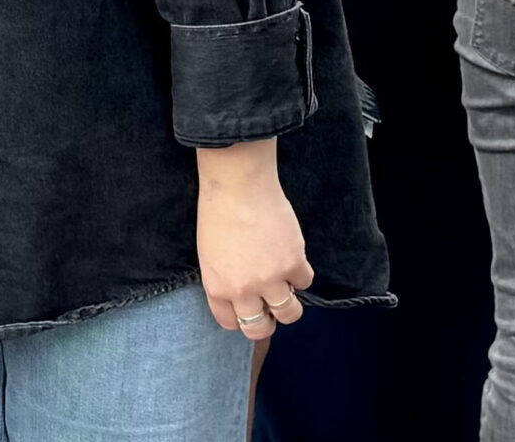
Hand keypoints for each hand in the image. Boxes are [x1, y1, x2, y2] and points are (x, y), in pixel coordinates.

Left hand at [196, 139, 312, 342]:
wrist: (237, 185)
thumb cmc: (217, 213)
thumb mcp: (208, 254)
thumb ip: (224, 280)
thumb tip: (242, 297)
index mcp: (217, 287)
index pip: (229, 323)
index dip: (239, 318)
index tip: (246, 310)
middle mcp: (243, 289)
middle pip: (259, 329)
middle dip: (266, 323)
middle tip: (270, 310)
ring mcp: (271, 279)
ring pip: (290, 314)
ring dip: (289, 305)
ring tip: (284, 288)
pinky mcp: (294, 264)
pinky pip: (306, 282)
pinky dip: (301, 272)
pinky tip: (290, 256)